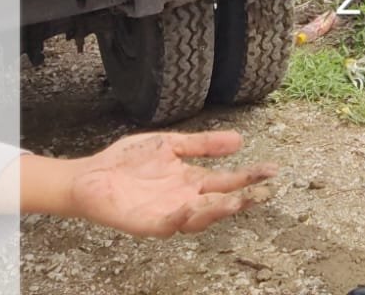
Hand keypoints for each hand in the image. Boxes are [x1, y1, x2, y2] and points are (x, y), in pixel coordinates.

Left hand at [66, 131, 274, 236]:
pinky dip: (182, 218)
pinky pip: (169, 225)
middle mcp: (185, 198)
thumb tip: (241, 139)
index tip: (273, 169)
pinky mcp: (148, 223)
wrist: (92, 175)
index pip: (228, 180)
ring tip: (234, 201)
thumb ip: (203, 144)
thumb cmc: (128, 160)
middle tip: (261, 192)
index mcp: (192, 180)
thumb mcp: (171, 144)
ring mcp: (168, 212)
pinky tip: (192, 207)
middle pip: (220, 202)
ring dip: (216, 211)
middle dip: (242, 198)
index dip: (250, 176)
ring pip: (199, 217)